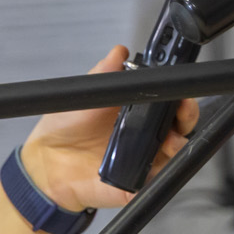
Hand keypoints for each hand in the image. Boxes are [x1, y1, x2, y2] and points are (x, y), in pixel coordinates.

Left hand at [19, 47, 198, 213]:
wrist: (45, 166)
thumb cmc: (63, 130)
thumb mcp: (82, 96)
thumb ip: (103, 73)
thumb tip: (119, 52)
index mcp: (135, 111)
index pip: (168, 101)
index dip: (180, 96)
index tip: (182, 91)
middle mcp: (144, 134)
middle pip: (181, 125)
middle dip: (188, 116)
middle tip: (182, 112)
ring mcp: (144, 157)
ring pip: (176, 151)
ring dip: (179, 144)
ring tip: (169, 141)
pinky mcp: (138, 181)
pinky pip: (158, 178)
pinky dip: (163, 172)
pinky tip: (156, 164)